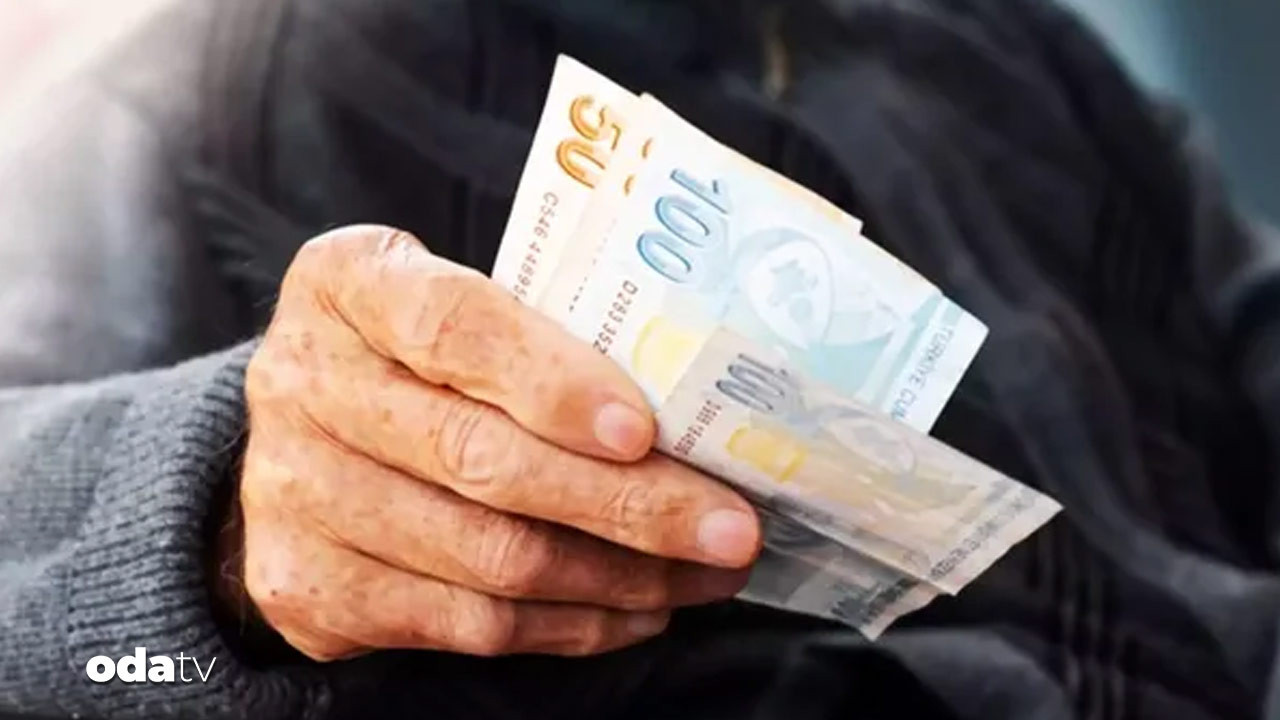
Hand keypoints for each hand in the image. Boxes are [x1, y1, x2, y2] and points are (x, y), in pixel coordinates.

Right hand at [226, 225, 760, 660]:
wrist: (307, 438)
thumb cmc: (419, 356)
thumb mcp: (461, 304)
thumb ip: (544, 337)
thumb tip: (699, 410)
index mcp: (347, 283)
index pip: (452, 326)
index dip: (552, 383)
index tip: (644, 431)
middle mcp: (303, 383)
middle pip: (479, 459)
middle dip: (628, 503)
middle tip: (730, 528)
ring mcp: (292, 494)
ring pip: (487, 556)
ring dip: (618, 575)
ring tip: (704, 571)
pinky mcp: (308, 590)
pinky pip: (466, 626)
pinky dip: (571, 624)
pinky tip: (638, 607)